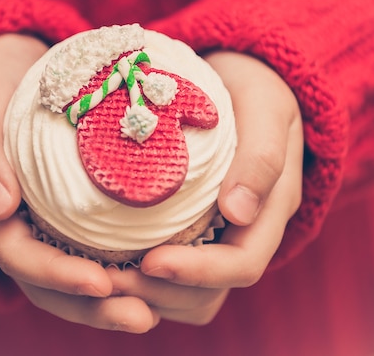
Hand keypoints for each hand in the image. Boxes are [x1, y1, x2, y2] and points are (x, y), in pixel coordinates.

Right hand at [0, 34, 158, 332]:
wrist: (10, 66)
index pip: (20, 257)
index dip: (57, 276)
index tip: (101, 283)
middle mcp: (15, 226)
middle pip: (49, 283)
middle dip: (93, 307)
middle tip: (143, 318)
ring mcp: (43, 220)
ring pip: (73, 274)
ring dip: (110, 301)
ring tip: (155, 312)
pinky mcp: (69, 210)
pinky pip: (94, 246)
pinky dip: (120, 266)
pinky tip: (157, 272)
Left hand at [109, 51, 302, 324]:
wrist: (237, 78)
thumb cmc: (254, 88)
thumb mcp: (267, 107)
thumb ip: (261, 156)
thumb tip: (238, 213)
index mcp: (271, 210)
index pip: (242, 264)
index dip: (200, 273)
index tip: (152, 262)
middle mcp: (244, 232)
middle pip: (210, 291)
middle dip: (162, 292)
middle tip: (109, 279)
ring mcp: (216, 233)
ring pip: (188, 294)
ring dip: (146, 293)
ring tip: (102, 277)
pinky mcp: (188, 227)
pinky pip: (166, 271)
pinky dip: (138, 276)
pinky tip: (105, 259)